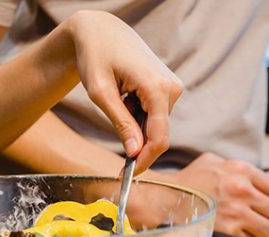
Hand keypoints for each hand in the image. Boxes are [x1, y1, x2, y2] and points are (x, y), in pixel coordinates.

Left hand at [65, 11, 182, 173]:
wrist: (101, 31)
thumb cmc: (95, 57)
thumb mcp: (101, 93)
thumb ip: (121, 123)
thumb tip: (134, 152)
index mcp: (157, 88)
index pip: (159, 137)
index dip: (145, 160)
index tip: (127, 174)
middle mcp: (172, 88)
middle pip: (159, 133)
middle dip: (137, 142)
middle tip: (111, 134)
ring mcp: (173, 87)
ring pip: (157, 125)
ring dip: (136, 125)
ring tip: (117, 101)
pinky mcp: (169, 87)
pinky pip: (157, 114)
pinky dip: (139, 115)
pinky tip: (125, 96)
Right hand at [165, 153, 268, 236]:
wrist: (166, 198)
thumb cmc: (187, 181)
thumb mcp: (211, 161)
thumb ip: (234, 167)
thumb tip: (251, 179)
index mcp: (241, 170)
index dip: (268, 198)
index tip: (259, 203)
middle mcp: (242, 189)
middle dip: (264, 215)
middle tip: (251, 216)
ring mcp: (237, 211)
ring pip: (268, 228)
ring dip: (258, 230)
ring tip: (245, 227)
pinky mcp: (229, 230)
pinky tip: (232, 232)